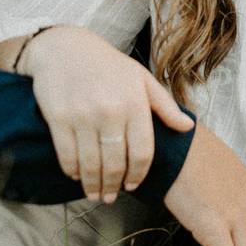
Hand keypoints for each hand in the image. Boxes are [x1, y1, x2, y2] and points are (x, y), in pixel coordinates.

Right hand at [23, 25, 194, 202]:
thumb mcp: (141, 79)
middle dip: (114, 186)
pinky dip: (72, 171)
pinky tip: (76, 175)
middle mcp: (110, 111)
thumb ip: (165, 106)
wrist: (65, 48)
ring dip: (93, 185)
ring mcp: (82, 116)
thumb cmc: (108, 65)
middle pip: (116, 163)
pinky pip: (67, 155)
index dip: (139, 175)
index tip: (133, 185)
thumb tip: (187, 128)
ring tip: (95, 194)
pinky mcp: (58, 119)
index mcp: (134, 103)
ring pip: (91, 165)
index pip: (142, 152)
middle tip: (111, 197)